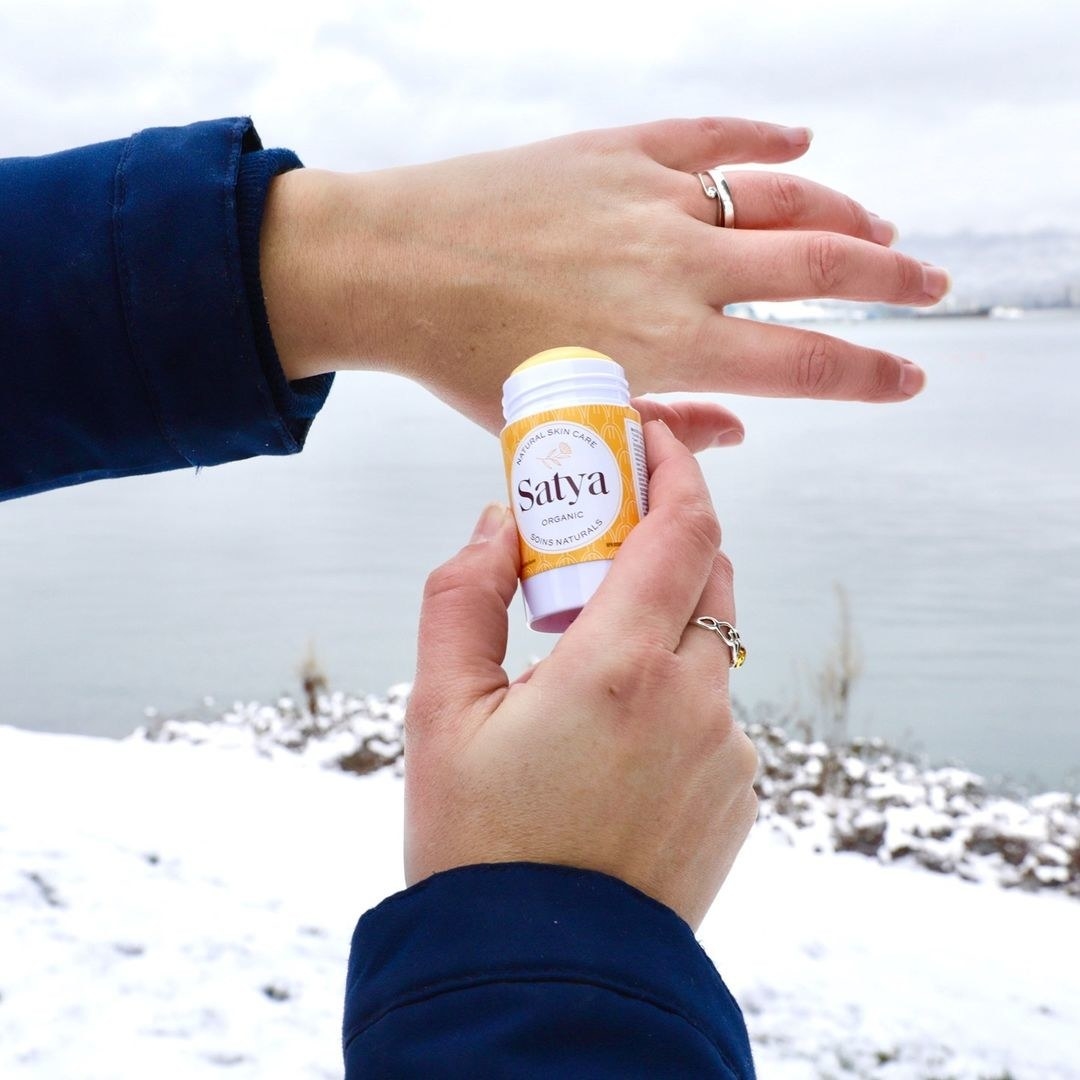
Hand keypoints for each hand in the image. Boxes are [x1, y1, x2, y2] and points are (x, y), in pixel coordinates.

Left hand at [262, 117, 947, 431]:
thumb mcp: (564, 418)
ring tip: (881, 231)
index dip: (869, 373)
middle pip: (819, 268)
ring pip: (782, 197)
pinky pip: (713, 136)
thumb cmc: (464, 357)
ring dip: (844, 214)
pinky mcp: (618, 150)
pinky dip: (765, 139)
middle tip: (930, 287)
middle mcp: (676, 267)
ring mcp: (651, 199)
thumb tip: (729, 434)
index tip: (909, 377)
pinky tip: (803, 145)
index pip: (802, 364)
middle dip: (890, 283)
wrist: (388, 265)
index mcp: (665, 345)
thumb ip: (658, 427)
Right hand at [403, 418, 757, 928]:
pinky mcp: (739, 794)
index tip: (652, 436)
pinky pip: (715, 708)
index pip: (683, 529)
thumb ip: (462, 597)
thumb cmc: (478, 846)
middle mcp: (694, 702)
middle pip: (710, 572)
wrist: (540, 978)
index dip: (675, 467)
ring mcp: (727, 752)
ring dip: (665, 619)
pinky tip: (615, 732)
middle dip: (668, 532)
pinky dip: (676, 687)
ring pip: (713, 642)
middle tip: (605, 533)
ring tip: (589, 655)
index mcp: (619, 670)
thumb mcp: (439, 713)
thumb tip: (496, 524)